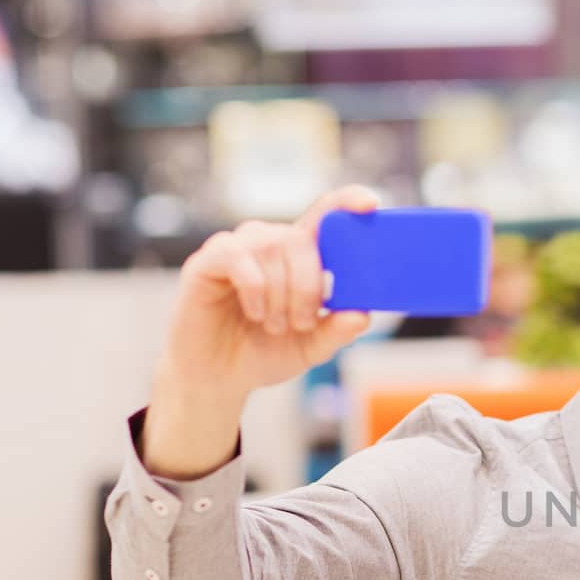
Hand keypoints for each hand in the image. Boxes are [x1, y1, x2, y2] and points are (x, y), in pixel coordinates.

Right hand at [158, 185, 379, 402]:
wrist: (219, 376)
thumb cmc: (265, 352)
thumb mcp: (311, 347)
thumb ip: (337, 331)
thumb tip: (363, 314)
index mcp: (300, 255)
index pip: (325, 215)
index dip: (347, 202)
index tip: (371, 204)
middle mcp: (270, 242)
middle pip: (302, 240)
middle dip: (309, 286)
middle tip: (302, 323)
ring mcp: (238, 247)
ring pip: (272, 248)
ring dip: (281, 295)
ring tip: (275, 325)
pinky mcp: (209, 260)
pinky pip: (238, 257)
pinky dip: (255, 289)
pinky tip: (255, 312)